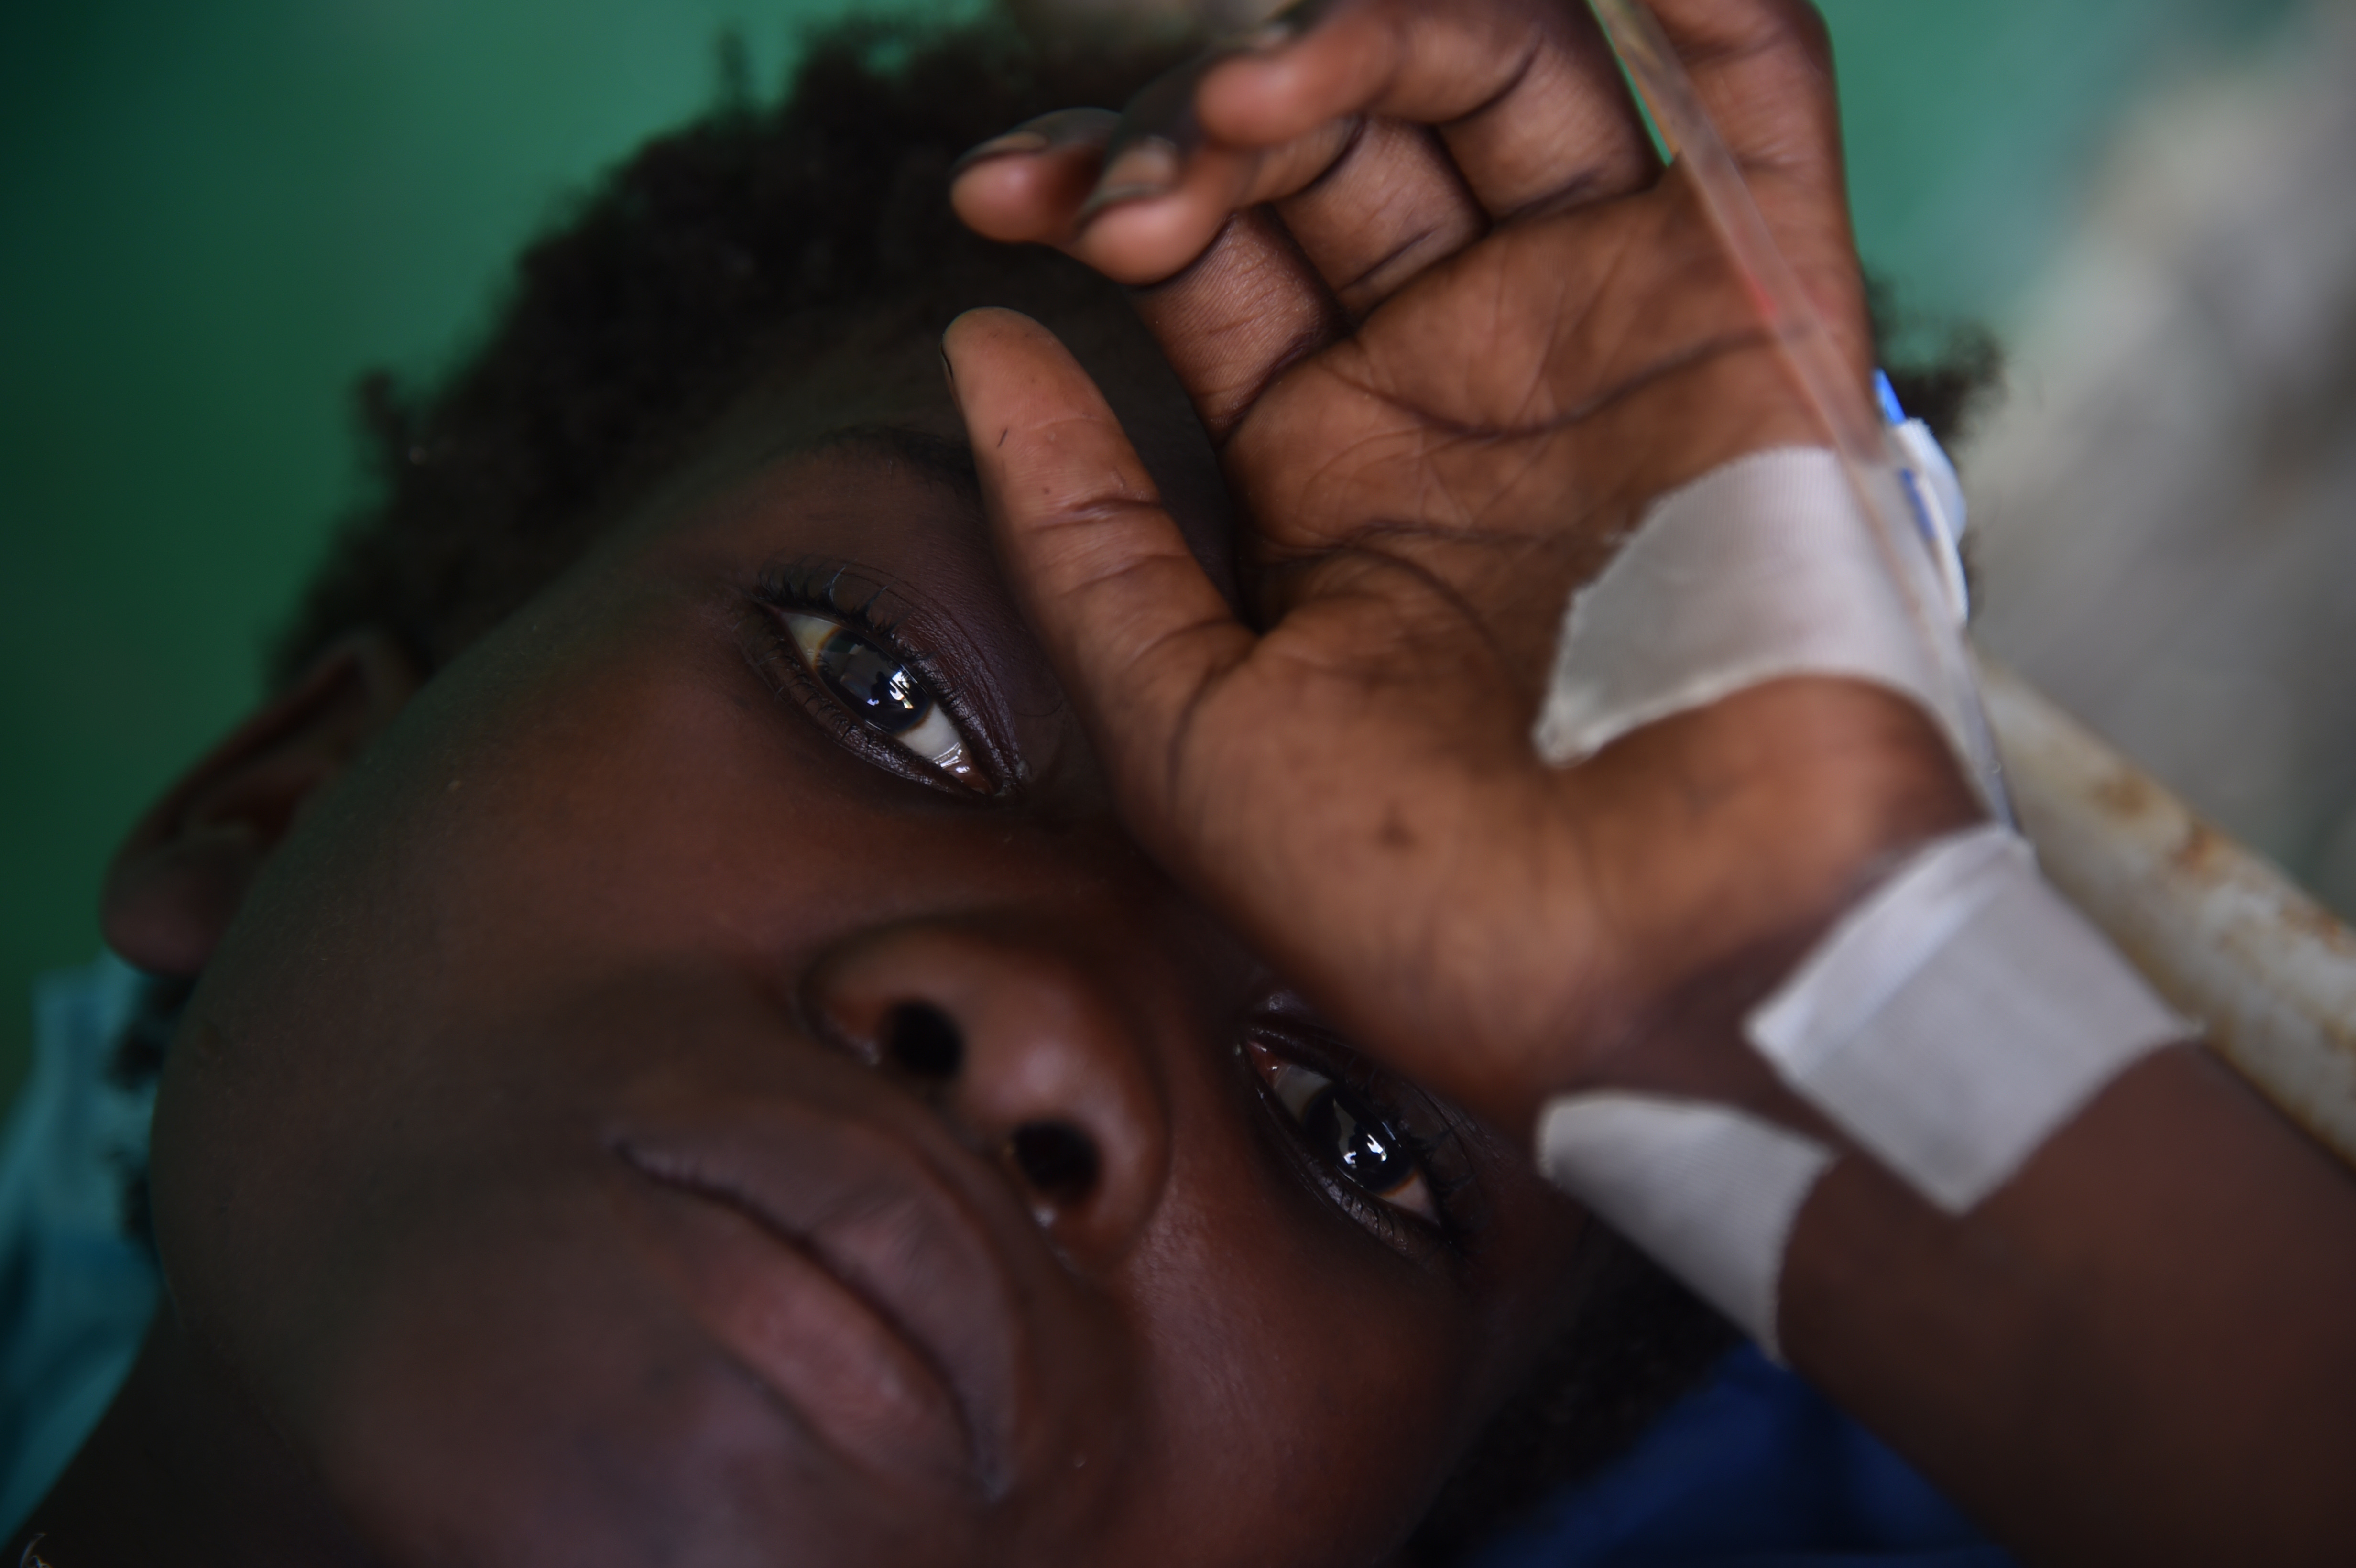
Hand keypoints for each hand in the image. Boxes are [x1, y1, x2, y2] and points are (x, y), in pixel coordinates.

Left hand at [943, 0, 1977, 1133]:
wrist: (1657, 988)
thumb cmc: (1423, 904)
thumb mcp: (1188, 730)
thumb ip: (1081, 535)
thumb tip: (981, 337)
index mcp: (1336, 463)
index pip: (1209, 246)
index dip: (1099, 186)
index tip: (996, 194)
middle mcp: (1474, 378)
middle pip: (1343, 140)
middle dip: (1211, 113)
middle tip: (1144, 169)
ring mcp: (1621, 336)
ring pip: (1512, 83)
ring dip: (1379, 31)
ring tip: (1257, 87)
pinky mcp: (1770, 326)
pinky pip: (1762, 115)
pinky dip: (1713, 6)